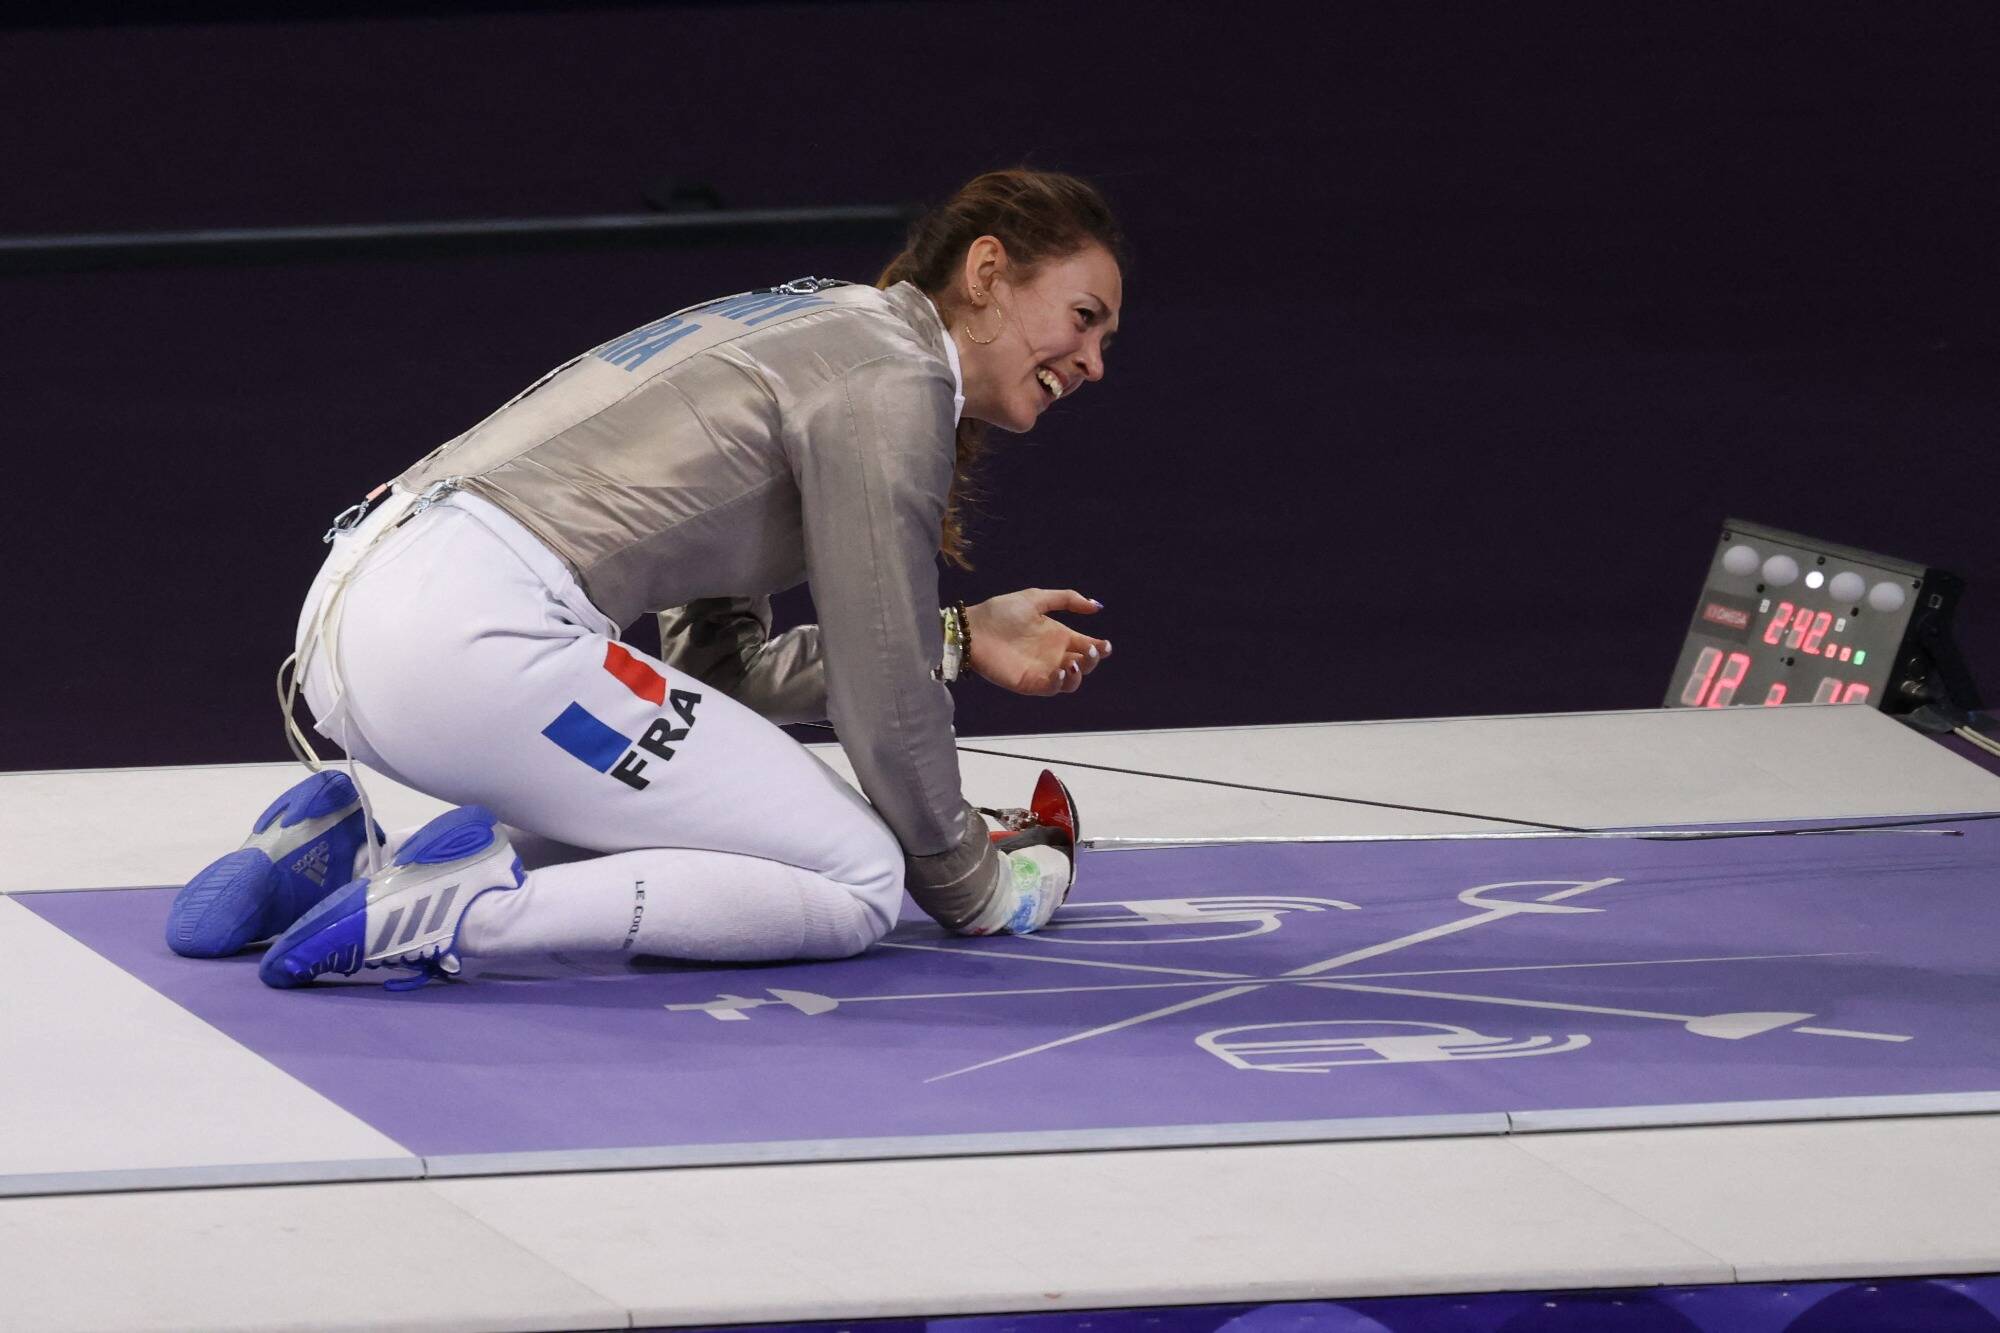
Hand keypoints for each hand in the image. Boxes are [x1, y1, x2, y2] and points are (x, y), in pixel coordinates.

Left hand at [964, 588, 1111, 695]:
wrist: (972, 629)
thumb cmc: (1001, 612)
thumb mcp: (1035, 598)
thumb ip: (1066, 599)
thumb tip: (1097, 606)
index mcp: (1058, 636)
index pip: (1086, 646)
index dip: (1100, 648)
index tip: (1105, 645)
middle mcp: (1054, 655)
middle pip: (1084, 665)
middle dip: (1093, 660)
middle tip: (1090, 651)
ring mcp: (1043, 671)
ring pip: (1072, 682)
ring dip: (1079, 675)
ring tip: (1074, 663)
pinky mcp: (1029, 683)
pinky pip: (1052, 689)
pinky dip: (1060, 683)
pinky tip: (1060, 671)